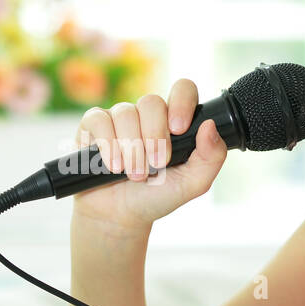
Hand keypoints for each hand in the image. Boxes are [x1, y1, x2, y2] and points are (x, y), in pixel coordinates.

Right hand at [70, 78, 228, 231]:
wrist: (120, 216)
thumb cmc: (156, 196)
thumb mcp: (192, 184)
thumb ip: (211, 157)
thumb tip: (210, 125)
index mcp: (173, 120)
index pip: (182, 89)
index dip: (181, 102)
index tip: (178, 129)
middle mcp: (147, 114)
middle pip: (151, 102)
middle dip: (154, 137)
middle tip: (155, 165)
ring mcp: (119, 117)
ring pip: (125, 113)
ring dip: (131, 149)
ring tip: (133, 174)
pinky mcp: (93, 125)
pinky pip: (99, 120)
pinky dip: (107, 145)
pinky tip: (112, 166)